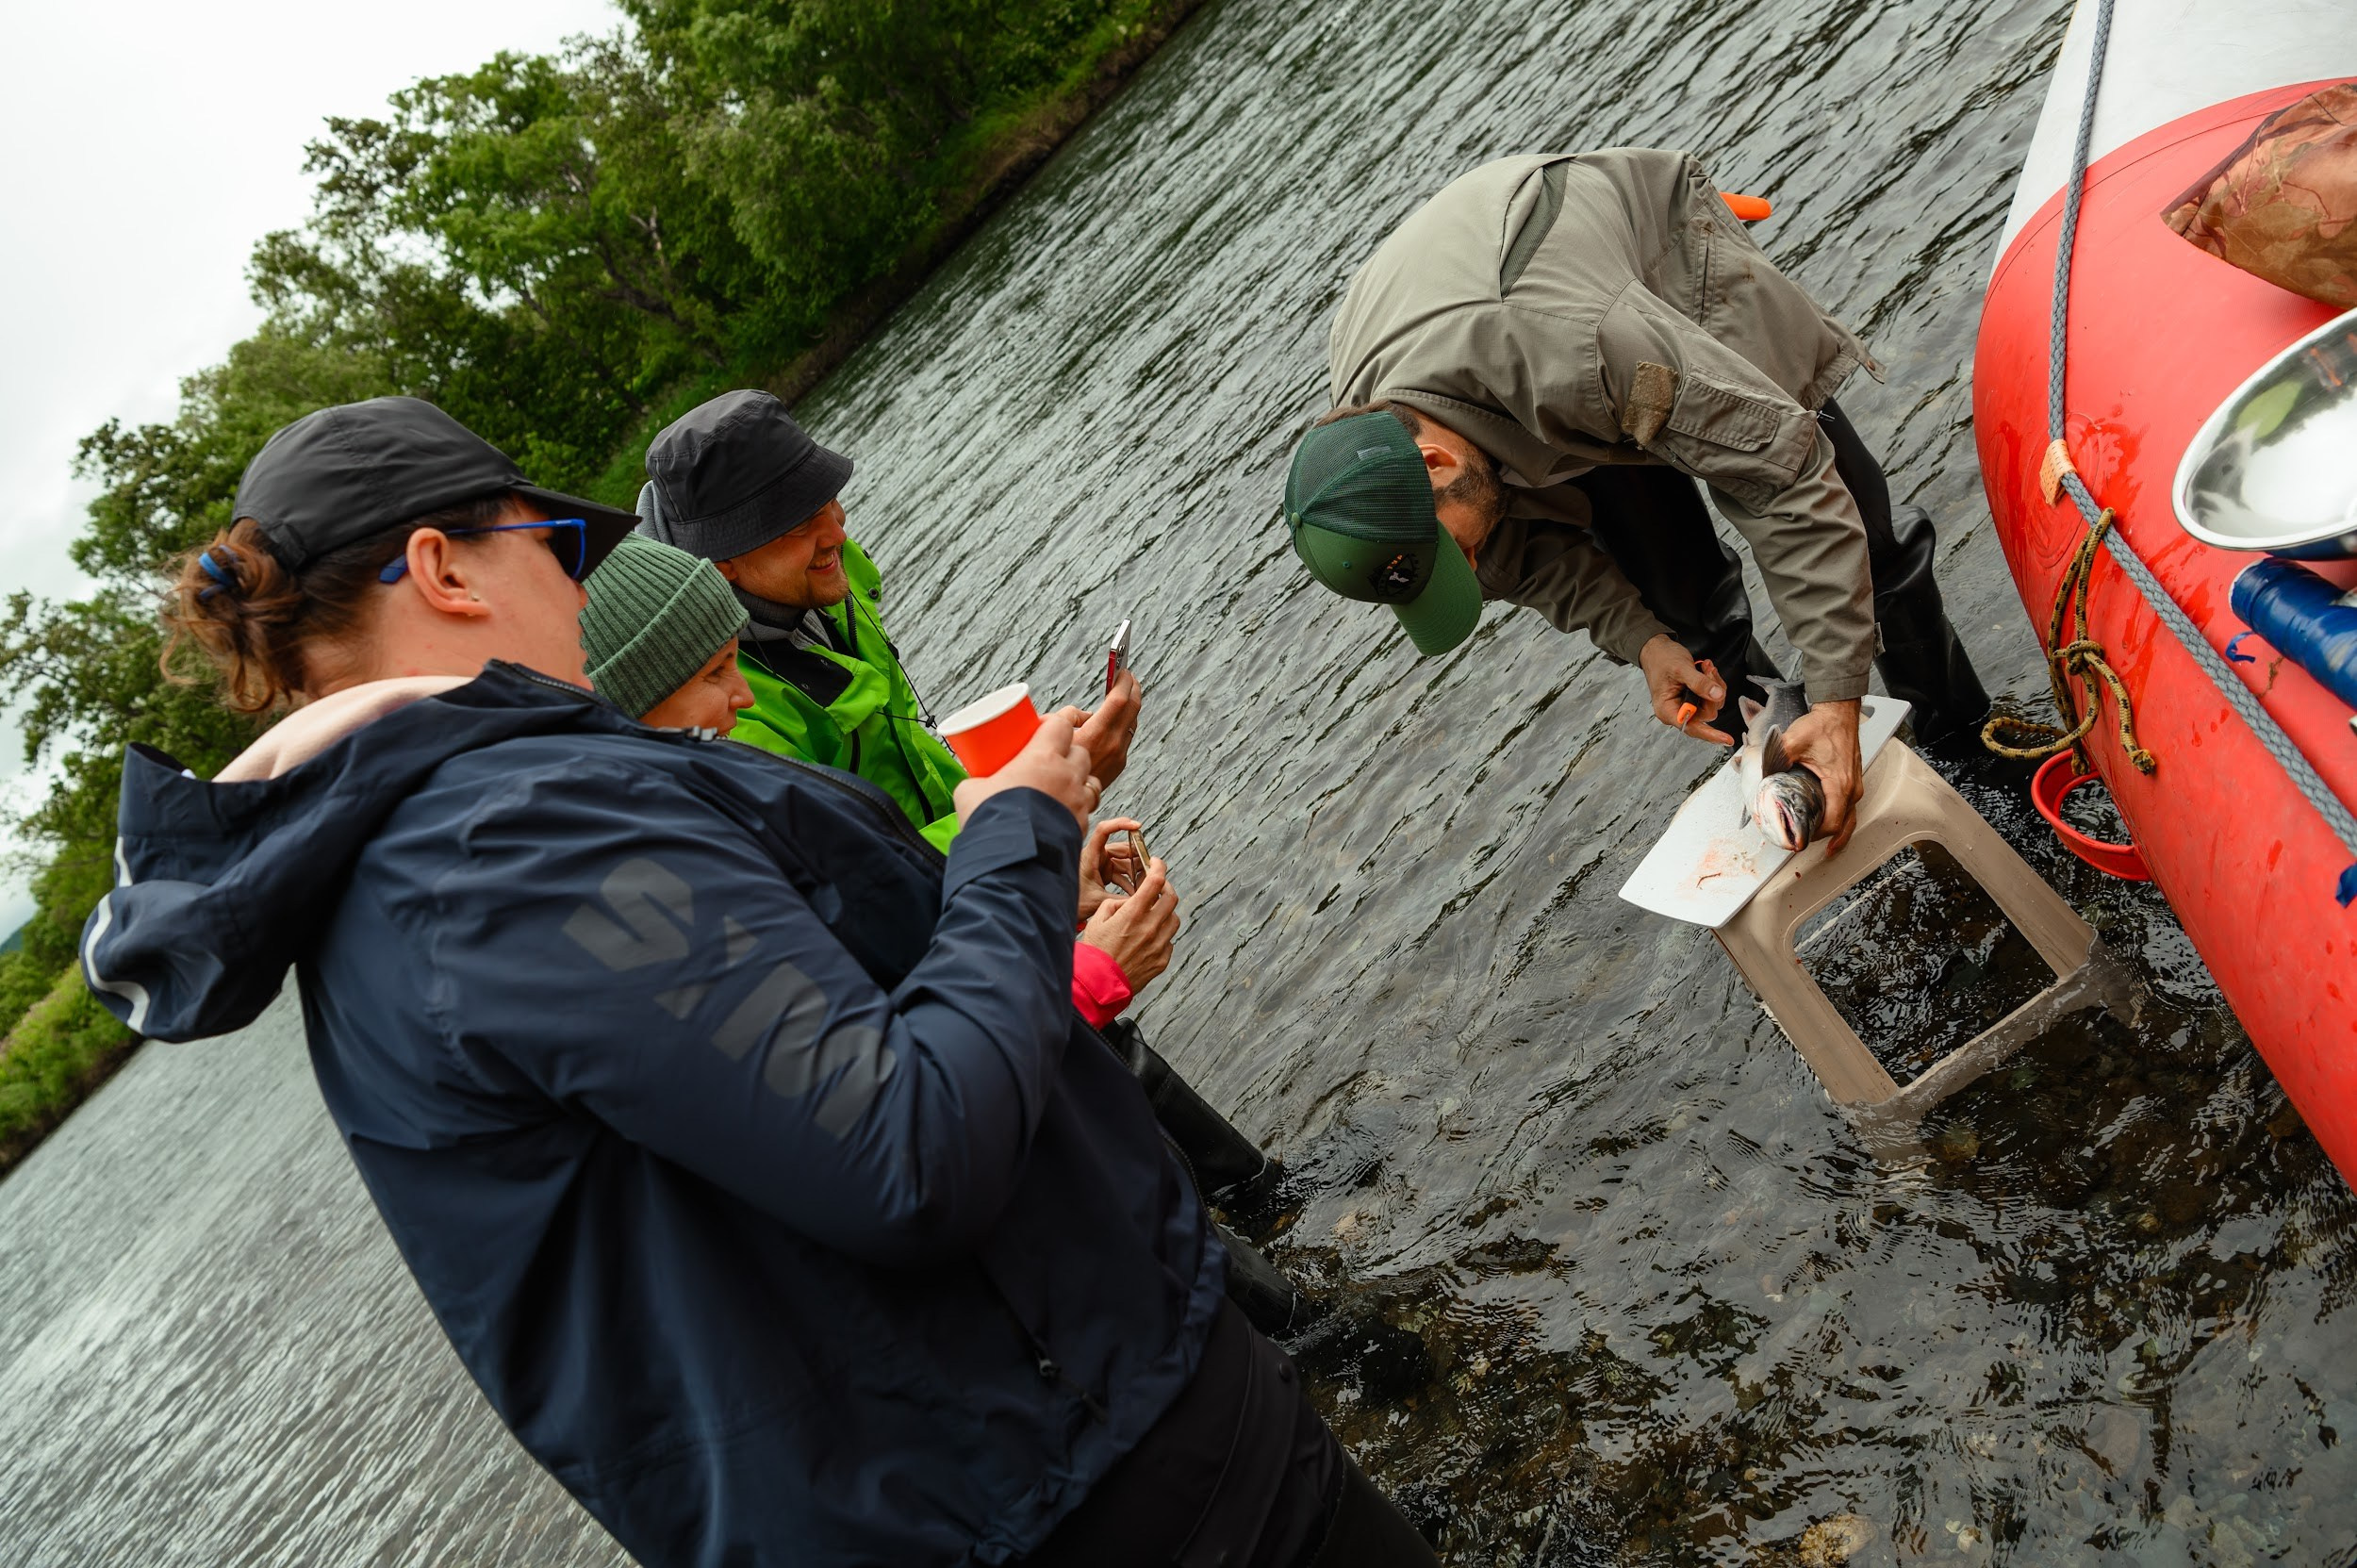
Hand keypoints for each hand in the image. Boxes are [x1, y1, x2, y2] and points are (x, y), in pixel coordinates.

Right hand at [952, 713, 1095, 829]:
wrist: (1009, 860)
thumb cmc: (988, 819)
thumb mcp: (971, 791)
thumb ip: (978, 781)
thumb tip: (974, 784)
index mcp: (1043, 757)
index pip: (1062, 725)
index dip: (1054, 724)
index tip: (1042, 730)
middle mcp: (1067, 776)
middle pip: (1081, 751)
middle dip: (1069, 752)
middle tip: (1051, 761)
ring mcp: (1078, 802)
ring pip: (1092, 781)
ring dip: (1079, 781)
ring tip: (1062, 788)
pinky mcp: (1081, 826)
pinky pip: (1086, 811)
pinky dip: (1077, 809)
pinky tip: (1061, 814)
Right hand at [1055, 667, 1142, 793]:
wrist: (1059, 803)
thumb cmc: (1049, 767)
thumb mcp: (1050, 735)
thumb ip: (1068, 716)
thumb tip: (1084, 714)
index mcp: (1096, 734)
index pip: (1120, 700)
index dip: (1124, 681)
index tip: (1123, 669)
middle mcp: (1113, 745)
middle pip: (1133, 709)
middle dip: (1132, 688)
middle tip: (1127, 675)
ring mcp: (1118, 756)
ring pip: (1131, 722)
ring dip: (1129, 705)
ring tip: (1122, 692)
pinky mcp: (1118, 765)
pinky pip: (1125, 736)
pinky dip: (1123, 722)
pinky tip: (1114, 718)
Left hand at [1078, 816, 1144, 920]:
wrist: (1060, 909)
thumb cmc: (1073, 902)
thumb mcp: (1098, 901)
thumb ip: (1120, 900)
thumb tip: (1139, 901)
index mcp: (1089, 856)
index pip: (1104, 830)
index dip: (1121, 824)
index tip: (1137, 826)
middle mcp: (1095, 856)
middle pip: (1121, 848)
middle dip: (1137, 858)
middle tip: (1150, 868)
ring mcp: (1100, 864)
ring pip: (1123, 861)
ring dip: (1135, 872)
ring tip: (1144, 883)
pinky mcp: (1103, 872)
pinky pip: (1120, 872)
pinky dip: (1128, 880)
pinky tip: (1135, 891)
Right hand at [1079, 859, 1179, 991]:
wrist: (1098, 985)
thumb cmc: (1095, 952)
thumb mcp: (1098, 919)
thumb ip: (1115, 904)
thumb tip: (1129, 902)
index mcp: (1133, 913)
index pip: (1156, 881)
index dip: (1159, 867)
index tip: (1156, 863)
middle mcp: (1150, 927)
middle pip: (1172, 898)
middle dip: (1166, 887)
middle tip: (1158, 887)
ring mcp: (1158, 945)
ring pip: (1174, 919)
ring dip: (1166, 912)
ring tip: (1154, 914)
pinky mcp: (1161, 961)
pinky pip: (1169, 941)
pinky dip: (1162, 935)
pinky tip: (1149, 938)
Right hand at [1638, 635, 1729, 743]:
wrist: (1657, 649)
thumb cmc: (1661, 659)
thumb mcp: (1681, 668)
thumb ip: (1699, 683)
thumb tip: (1717, 695)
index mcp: (1668, 710)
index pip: (1691, 728)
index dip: (1710, 734)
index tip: (1726, 739)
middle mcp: (1677, 711)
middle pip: (1706, 714)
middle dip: (1712, 693)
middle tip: (1708, 672)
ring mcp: (1686, 705)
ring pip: (1712, 705)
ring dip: (1714, 685)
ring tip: (1706, 667)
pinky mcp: (1693, 698)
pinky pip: (1711, 697)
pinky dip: (1713, 683)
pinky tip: (1706, 670)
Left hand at [1780, 698, 1863, 851]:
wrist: (1839, 712)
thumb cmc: (1823, 725)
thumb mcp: (1794, 740)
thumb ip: (1775, 755)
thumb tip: (1757, 769)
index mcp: (1839, 783)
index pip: (1832, 822)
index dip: (1815, 836)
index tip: (1798, 840)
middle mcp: (1851, 788)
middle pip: (1842, 826)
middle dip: (1822, 839)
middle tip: (1801, 844)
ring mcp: (1854, 786)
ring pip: (1848, 820)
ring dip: (1834, 834)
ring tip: (1816, 843)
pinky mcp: (1852, 781)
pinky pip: (1849, 809)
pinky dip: (1840, 822)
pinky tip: (1829, 827)